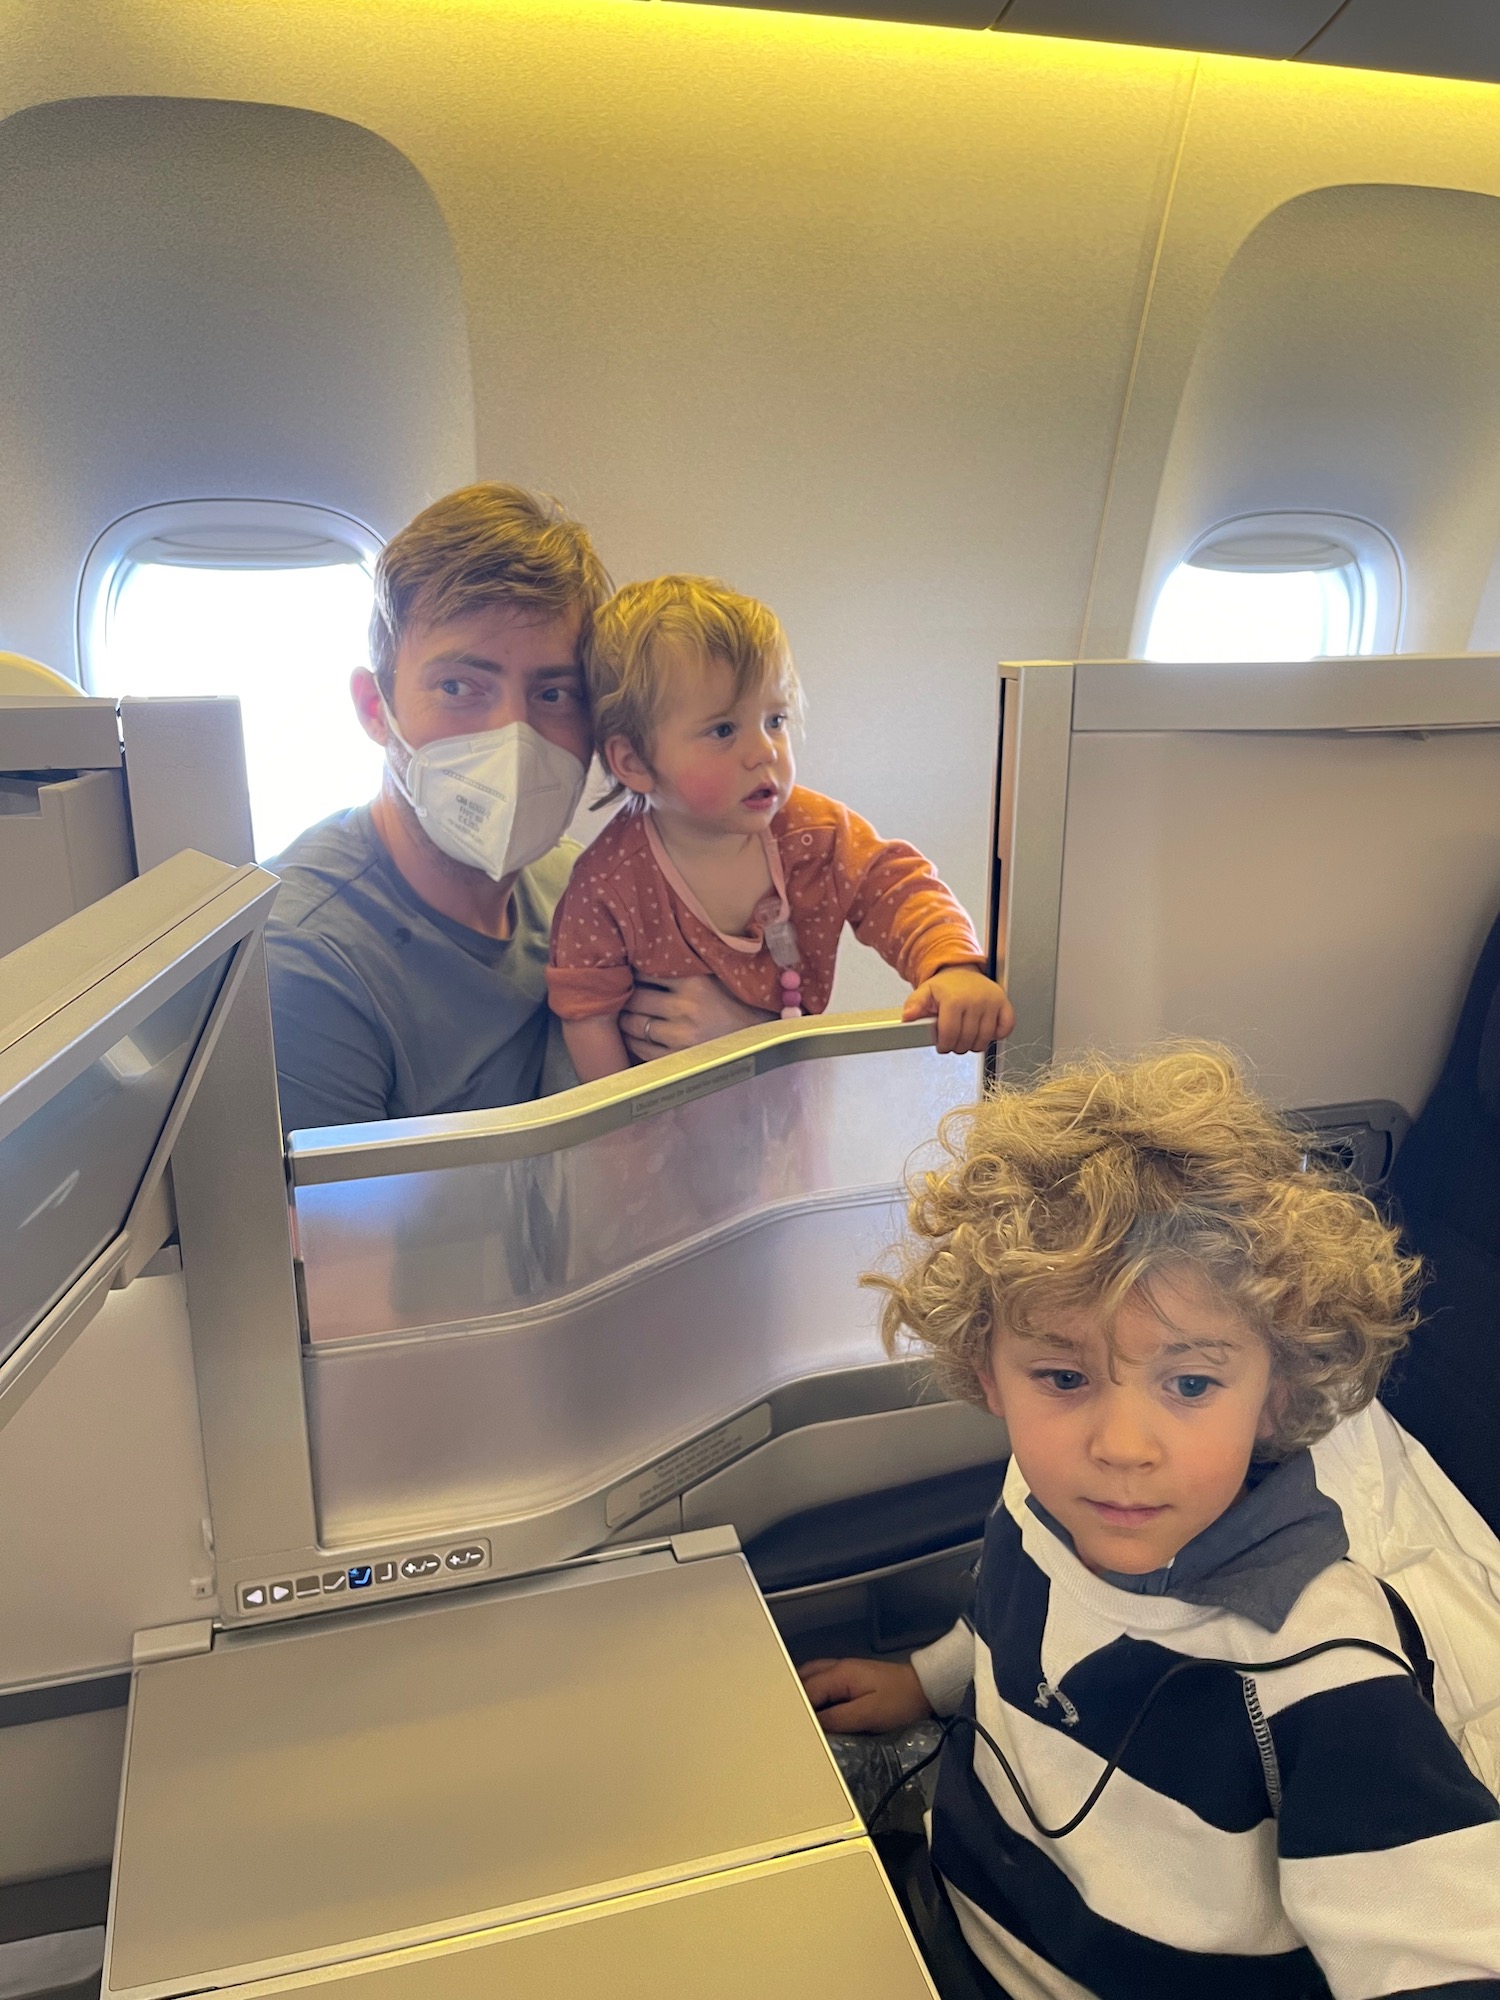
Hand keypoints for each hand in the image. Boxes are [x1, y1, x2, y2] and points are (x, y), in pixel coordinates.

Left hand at [619, 975, 773, 1063]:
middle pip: (635, 998)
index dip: (634, 971)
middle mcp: (685, 1008)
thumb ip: (686, 968)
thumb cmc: (737, 1006)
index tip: (628, 971)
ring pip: (634, 1025)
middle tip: (622, 994)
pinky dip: (633, 1042)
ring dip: (625, 1020)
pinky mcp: (677, 1060)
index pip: (647, 971)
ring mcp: (680, 1036)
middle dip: (625, 996)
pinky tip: (636, 1036)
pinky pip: (641, 1049)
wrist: (761, 1042)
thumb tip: (648, 953)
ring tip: (627, 1015)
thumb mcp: (715, 979)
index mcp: (695, 983)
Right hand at [798, 1657, 930, 1733]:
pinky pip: (824, 1681)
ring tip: (793, 1714)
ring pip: (813, 1676)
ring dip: (802, 1692)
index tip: (786, 1726)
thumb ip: (837, 1718)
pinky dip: (814, 1691)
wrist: (924, 1688)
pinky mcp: (852, 1678)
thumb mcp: (868, 1714)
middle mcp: (838, 1668)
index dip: (796, 1708)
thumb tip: (811, 1724)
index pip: (807, 1690)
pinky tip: (813, 1706)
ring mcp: (845, 1670)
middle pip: (805, 1678)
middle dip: (793, 1696)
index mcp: (839, 1674)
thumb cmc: (898, 1702)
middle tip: (783, 1718)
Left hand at [903, 964, 1014, 1054]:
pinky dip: (997, 1035)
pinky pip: (1006, 1028)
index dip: (944, 1045)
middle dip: (957, 1047)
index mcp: (954, 1000)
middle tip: (953, 1043)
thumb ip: (914, 1005)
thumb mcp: (925, 992)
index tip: (942, 1046)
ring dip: (974, 1045)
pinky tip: (985, 1032)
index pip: (950, 1035)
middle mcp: (975, 1000)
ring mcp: (992, 1003)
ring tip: (966, 1039)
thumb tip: (907, 1017)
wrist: (963, 971)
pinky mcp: (1004, 1004)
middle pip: (967, 1040)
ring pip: (985, 1039)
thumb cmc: (945, 986)